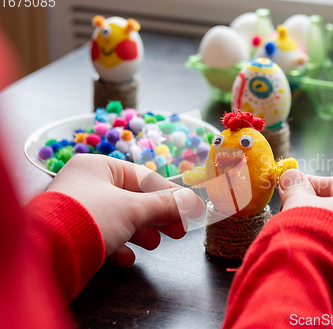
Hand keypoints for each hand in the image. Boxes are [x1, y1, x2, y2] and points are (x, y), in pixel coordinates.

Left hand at [47, 154, 204, 266]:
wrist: (47, 255)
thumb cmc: (91, 218)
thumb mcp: (134, 209)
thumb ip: (165, 205)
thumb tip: (192, 200)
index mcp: (98, 167)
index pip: (143, 177)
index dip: (170, 195)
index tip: (189, 210)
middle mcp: (86, 184)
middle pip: (133, 199)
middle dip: (156, 217)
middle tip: (177, 231)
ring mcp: (77, 208)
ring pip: (119, 218)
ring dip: (140, 232)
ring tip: (153, 244)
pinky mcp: (73, 232)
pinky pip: (102, 235)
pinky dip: (118, 246)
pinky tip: (127, 258)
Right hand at [278, 169, 332, 286]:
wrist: (315, 280)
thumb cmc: (313, 234)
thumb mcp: (299, 203)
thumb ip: (295, 187)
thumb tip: (290, 177)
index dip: (311, 187)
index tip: (294, 190)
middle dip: (321, 212)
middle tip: (296, 213)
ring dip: (328, 234)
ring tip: (303, 237)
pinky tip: (315, 256)